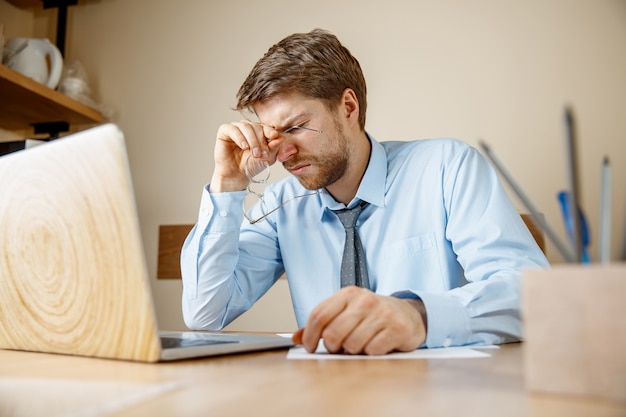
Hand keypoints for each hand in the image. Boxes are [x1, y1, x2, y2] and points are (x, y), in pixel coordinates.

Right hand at [210, 120, 280, 191]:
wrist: (237, 175)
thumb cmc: (251, 166)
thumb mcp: (267, 157)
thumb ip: (274, 147)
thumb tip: (281, 137)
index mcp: (258, 132)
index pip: (265, 126)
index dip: (269, 131)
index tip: (274, 136)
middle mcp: (247, 128)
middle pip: (256, 127)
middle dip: (260, 141)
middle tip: (261, 154)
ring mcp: (236, 128)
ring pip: (246, 126)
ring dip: (252, 140)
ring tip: (254, 153)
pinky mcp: (224, 131)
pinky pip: (233, 129)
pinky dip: (240, 137)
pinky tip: (244, 146)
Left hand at [292, 286, 426, 354]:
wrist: (408, 314)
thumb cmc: (372, 315)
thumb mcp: (346, 311)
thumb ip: (321, 324)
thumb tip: (296, 337)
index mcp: (348, 293)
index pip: (319, 315)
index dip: (310, 335)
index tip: (309, 346)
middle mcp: (365, 300)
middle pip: (333, 333)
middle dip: (332, 346)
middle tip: (337, 348)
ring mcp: (382, 313)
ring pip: (352, 345)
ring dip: (352, 350)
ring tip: (359, 344)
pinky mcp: (397, 328)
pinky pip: (372, 351)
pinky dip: (370, 353)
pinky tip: (374, 345)